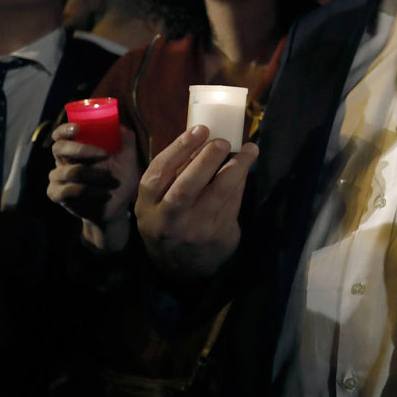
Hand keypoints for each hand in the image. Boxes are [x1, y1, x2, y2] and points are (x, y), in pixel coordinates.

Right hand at [47, 123, 139, 250]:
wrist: (117, 207)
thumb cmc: (120, 179)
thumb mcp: (127, 159)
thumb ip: (125, 141)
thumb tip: (121, 125)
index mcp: (76, 148)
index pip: (61, 134)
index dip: (65, 129)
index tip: (78, 128)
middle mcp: (63, 160)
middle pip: (59, 148)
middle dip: (82, 149)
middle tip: (104, 154)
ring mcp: (58, 177)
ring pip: (71, 171)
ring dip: (97, 176)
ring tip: (113, 182)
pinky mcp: (57, 194)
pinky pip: (69, 189)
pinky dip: (91, 191)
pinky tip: (104, 195)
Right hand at [135, 125, 257, 279]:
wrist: (181, 267)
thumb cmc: (171, 222)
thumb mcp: (159, 203)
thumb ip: (176, 175)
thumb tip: (205, 138)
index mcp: (147, 205)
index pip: (159, 173)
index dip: (179, 148)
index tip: (200, 129)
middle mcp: (166, 220)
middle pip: (186, 186)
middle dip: (206, 159)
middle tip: (224, 141)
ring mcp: (192, 230)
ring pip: (216, 195)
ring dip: (235, 168)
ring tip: (249, 150)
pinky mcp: (216, 236)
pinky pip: (232, 204)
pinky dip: (240, 184)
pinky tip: (246, 168)